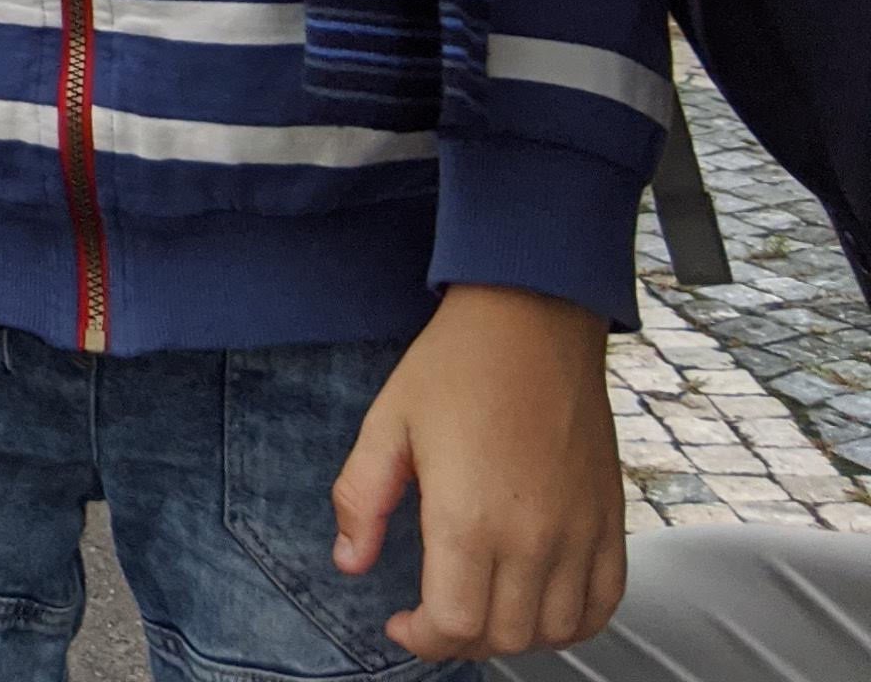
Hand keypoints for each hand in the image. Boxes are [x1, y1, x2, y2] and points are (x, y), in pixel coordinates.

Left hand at [334, 283, 624, 659]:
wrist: (532, 321)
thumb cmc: (455, 367)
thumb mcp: (386, 424)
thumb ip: (361, 499)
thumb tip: (349, 563)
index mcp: (469, 518)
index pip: (454, 626)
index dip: (421, 639)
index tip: (400, 622)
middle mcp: (532, 537)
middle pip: (504, 637)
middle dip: (459, 640)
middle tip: (433, 614)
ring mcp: (580, 532)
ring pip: (557, 632)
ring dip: (516, 636)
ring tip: (482, 608)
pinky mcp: (610, 519)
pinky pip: (605, 602)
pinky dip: (575, 622)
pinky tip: (540, 604)